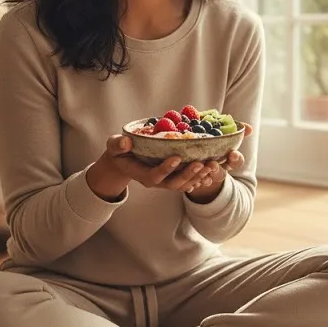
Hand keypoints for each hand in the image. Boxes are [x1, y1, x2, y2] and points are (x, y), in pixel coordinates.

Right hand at [87, 135, 218, 198]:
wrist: (125, 161)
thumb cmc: (120, 151)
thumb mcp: (114, 145)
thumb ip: (118, 144)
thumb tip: (125, 142)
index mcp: (142, 174)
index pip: (154, 176)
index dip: (166, 169)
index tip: (177, 157)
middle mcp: (156, 181)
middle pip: (173, 183)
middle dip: (188, 174)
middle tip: (201, 163)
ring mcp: (166, 181)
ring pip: (184, 184)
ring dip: (198, 176)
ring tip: (211, 165)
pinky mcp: (174, 178)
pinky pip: (189, 181)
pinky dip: (201, 177)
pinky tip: (213, 169)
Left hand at [185, 123, 252, 202]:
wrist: (184, 143)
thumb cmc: (204, 133)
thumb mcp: (215, 126)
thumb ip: (231, 127)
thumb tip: (250, 128)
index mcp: (225, 158)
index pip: (236, 161)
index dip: (236, 159)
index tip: (232, 154)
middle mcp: (216, 168)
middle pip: (221, 174)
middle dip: (217, 170)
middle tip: (212, 164)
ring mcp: (203, 175)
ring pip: (206, 180)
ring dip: (203, 175)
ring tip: (198, 167)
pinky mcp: (189, 179)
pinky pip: (191, 185)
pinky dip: (191, 182)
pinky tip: (189, 180)